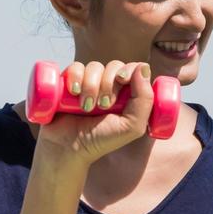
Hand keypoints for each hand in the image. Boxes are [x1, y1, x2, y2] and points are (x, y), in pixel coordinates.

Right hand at [35, 60, 155, 164]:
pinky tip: (73, 92)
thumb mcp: (132, 127)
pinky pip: (76, 66)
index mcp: (128, 94)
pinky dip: (75, 77)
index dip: (130, 70)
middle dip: (109, 83)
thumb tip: (143, 68)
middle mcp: (110, 85)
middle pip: (115, 65)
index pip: (135, 69)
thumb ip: (144, 101)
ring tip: (86, 108)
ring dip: (91, 86)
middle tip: (103, 105)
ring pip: (95, 66)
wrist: (68, 148)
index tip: (123, 80)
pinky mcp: (70, 81)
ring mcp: (89, 82)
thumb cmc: (101, 140)